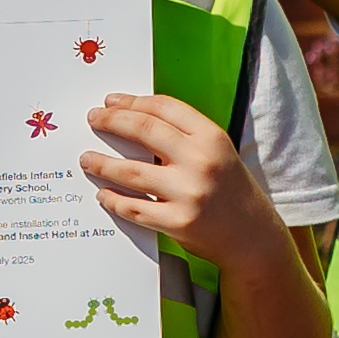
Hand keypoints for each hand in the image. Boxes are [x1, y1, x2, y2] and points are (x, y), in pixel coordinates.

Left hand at [79, 91, 282, 277]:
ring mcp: (188, 193)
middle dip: (111, 122)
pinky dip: (113, 200)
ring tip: (87, 159)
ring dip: (102, 164)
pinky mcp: (178, 222)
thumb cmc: (230, 190)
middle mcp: (201, 161)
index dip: (132, 102)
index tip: (111, 102)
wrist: (251, 235)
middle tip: (93, 119)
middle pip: (143, 131)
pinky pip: (134, 208)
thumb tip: (134, 119)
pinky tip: (103, 193)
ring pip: (131, 172)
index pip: (163, 108)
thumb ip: (183, 136)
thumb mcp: (217, 152)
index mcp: (212, 137)